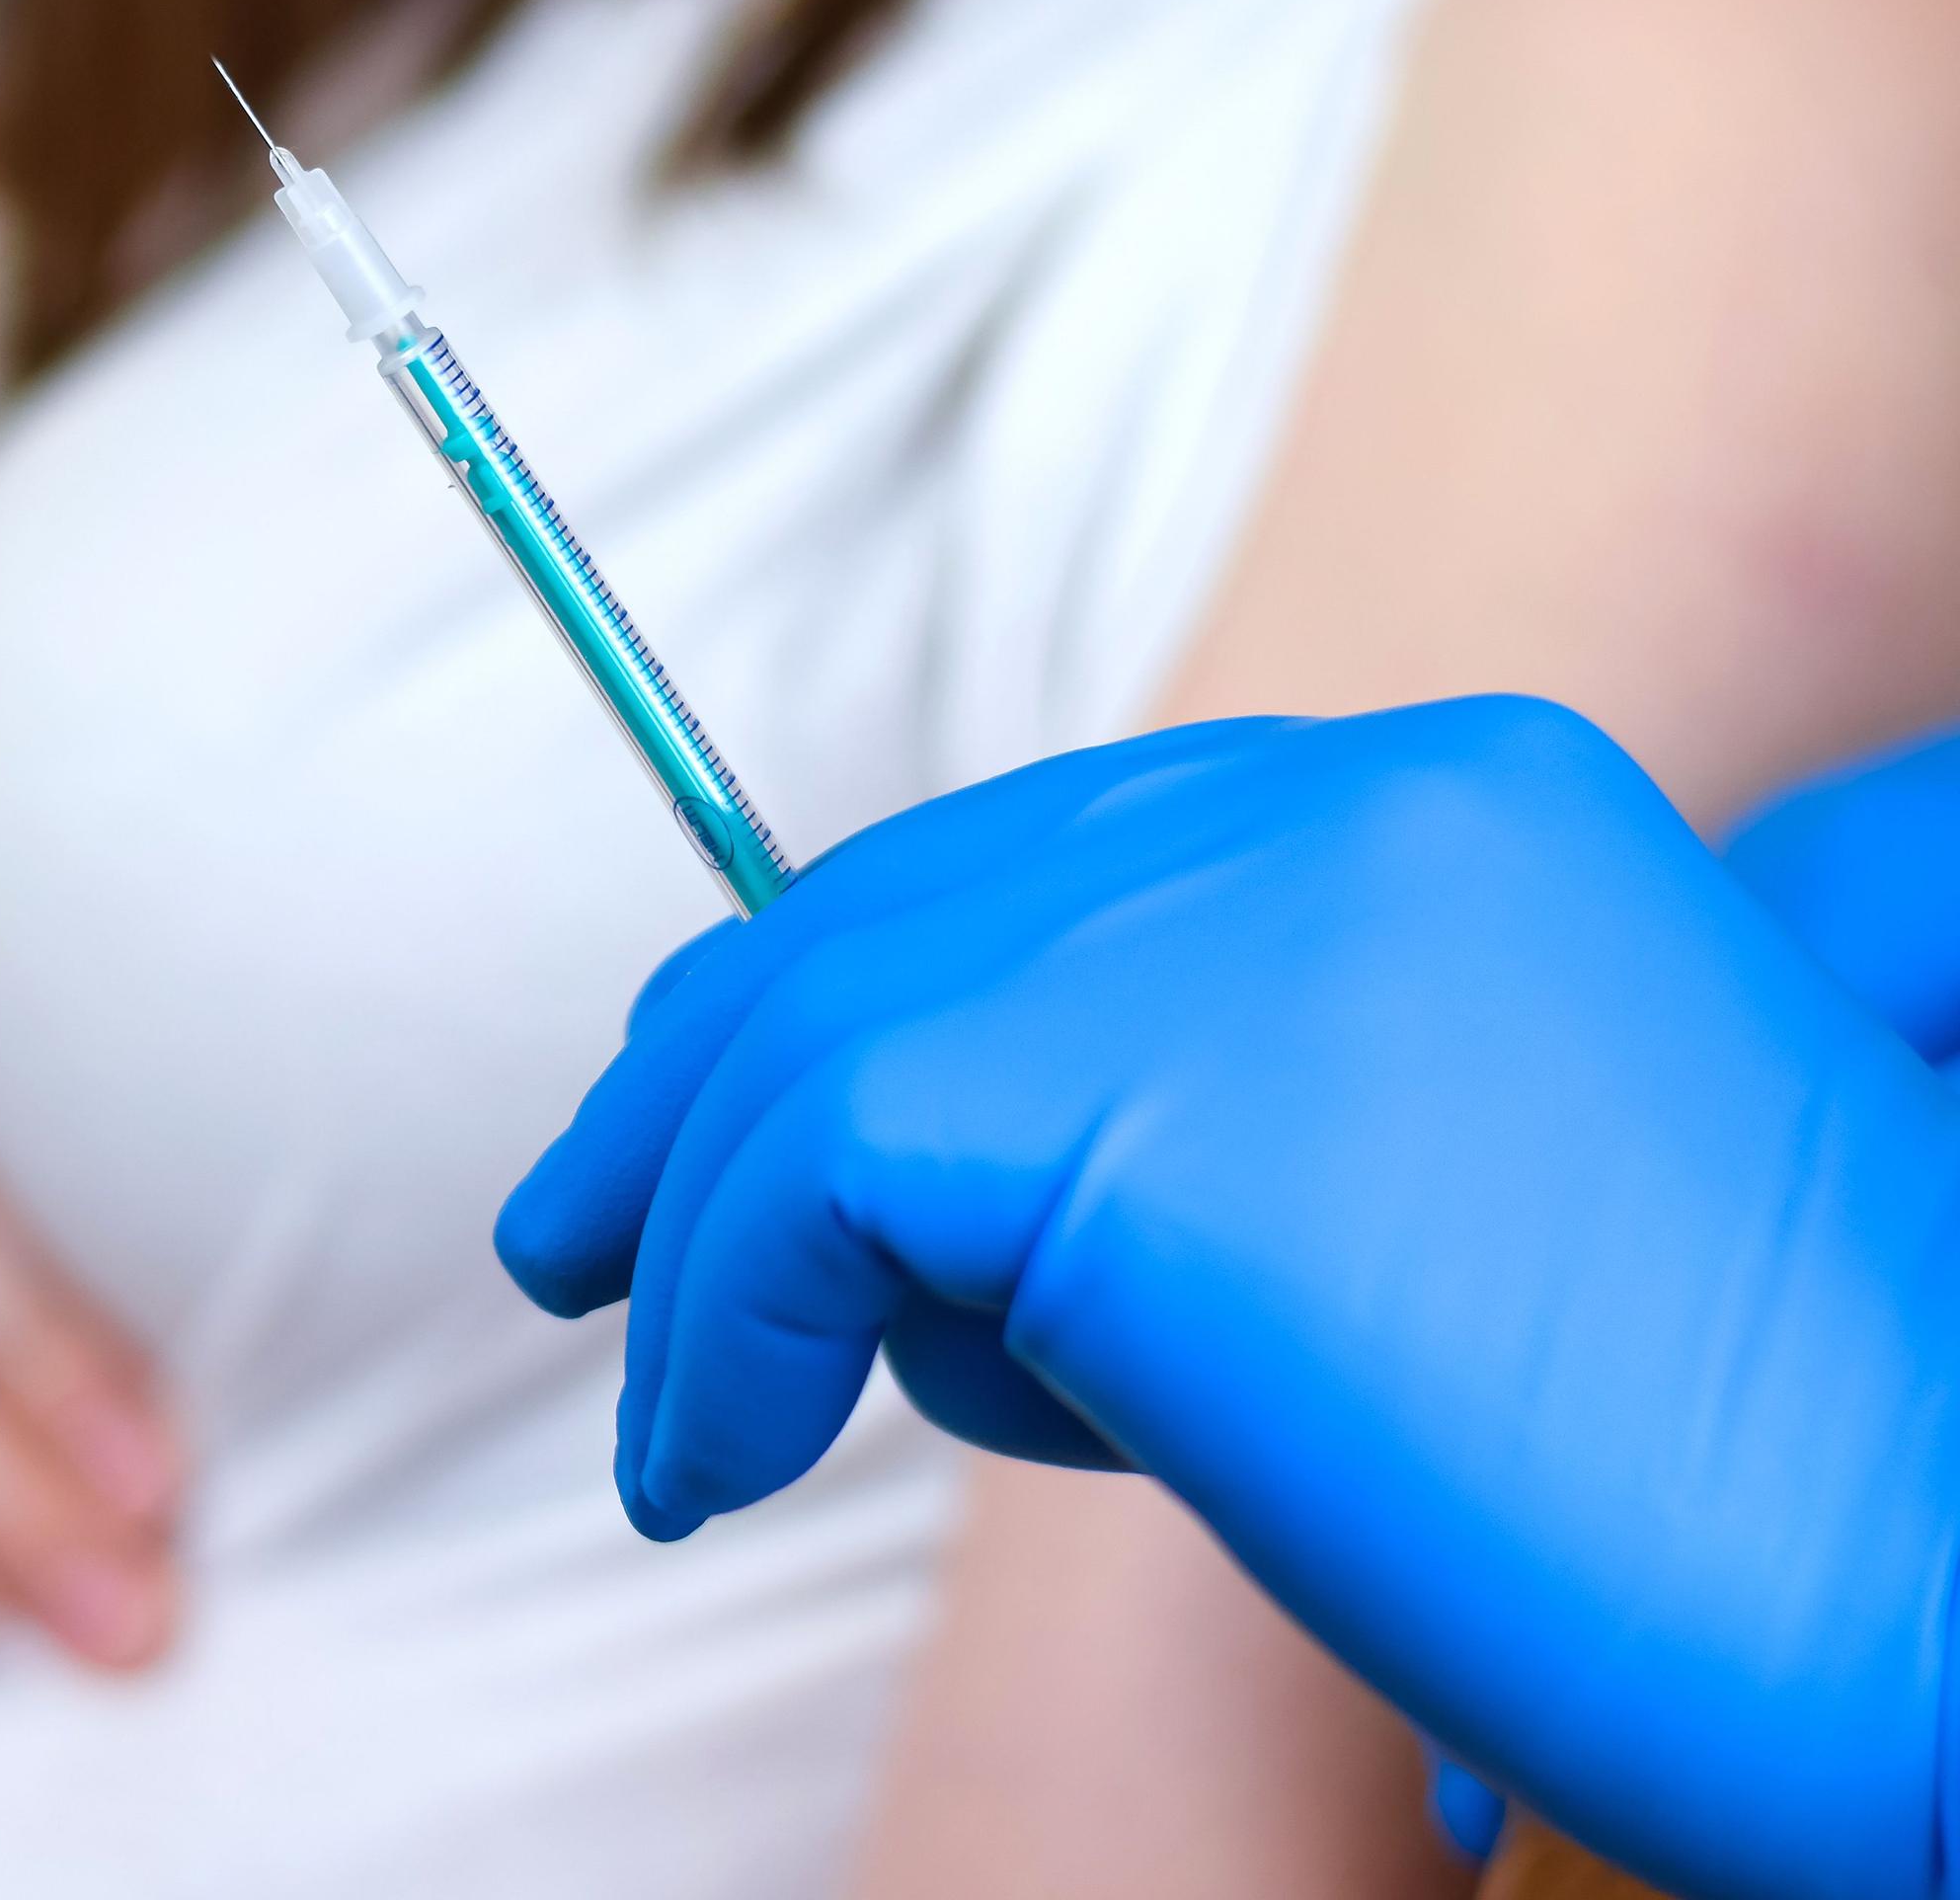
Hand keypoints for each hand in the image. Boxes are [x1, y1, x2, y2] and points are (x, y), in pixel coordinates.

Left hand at [496, 699, 1959, 1899]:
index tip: (721, 1120)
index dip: (860, 977)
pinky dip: (719, 1322)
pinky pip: (808, 1167)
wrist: (1947, 1609)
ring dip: (707, 1244)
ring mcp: (1246, 924)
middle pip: (911, 905)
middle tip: (589, 1241)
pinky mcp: (1143, 1093)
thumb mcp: (1458, 1216)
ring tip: (675, 1424)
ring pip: (827, 1033)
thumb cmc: (1731, 1493)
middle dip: (717, 1078)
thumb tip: (933, 1190)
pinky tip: (708, 1459)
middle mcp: (1344, 807)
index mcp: (1449, 804)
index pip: (1056, 852)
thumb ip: (1226, 1124)